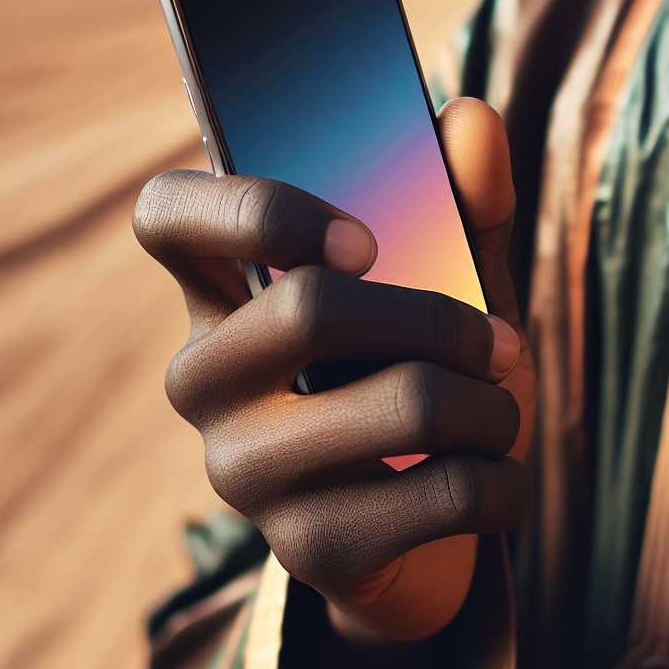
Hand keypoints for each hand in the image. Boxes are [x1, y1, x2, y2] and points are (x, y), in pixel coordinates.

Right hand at [133, 98, 534, 640]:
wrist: (431, 531)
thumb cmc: (423, 377)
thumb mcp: (451, 283)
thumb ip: (463, 201)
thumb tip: (472, 118)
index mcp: (221, 292)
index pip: (165, 215)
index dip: (257, 208)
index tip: (367, 239)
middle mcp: (205, 379)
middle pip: (310, 308)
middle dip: (446, 320)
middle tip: (502, 344)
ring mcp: (243, 472)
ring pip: (403, 402)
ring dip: (492, 405)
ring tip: (500, 414)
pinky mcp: (307, 551)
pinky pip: (444, 494)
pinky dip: (503, 481)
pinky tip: (493, 482)